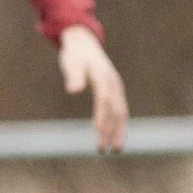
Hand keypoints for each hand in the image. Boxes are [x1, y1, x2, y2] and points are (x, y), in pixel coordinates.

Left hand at [59, 27, 128, 153]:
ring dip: (118, 131)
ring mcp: (117, 88)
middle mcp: (114, 83)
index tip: (97, 132)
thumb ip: (73, 76)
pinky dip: (119, 125)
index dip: (102, 115)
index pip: (104, 99)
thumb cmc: (74, 54)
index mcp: (103, 76)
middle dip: (110, 130)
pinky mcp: (115, 91)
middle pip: (115, 110)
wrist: (83, 43)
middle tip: (102, 149)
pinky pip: (120, 110)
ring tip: (114, 150)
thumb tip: (73, 90)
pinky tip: (114, 138)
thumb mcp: (71, 63)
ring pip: (121, 112)